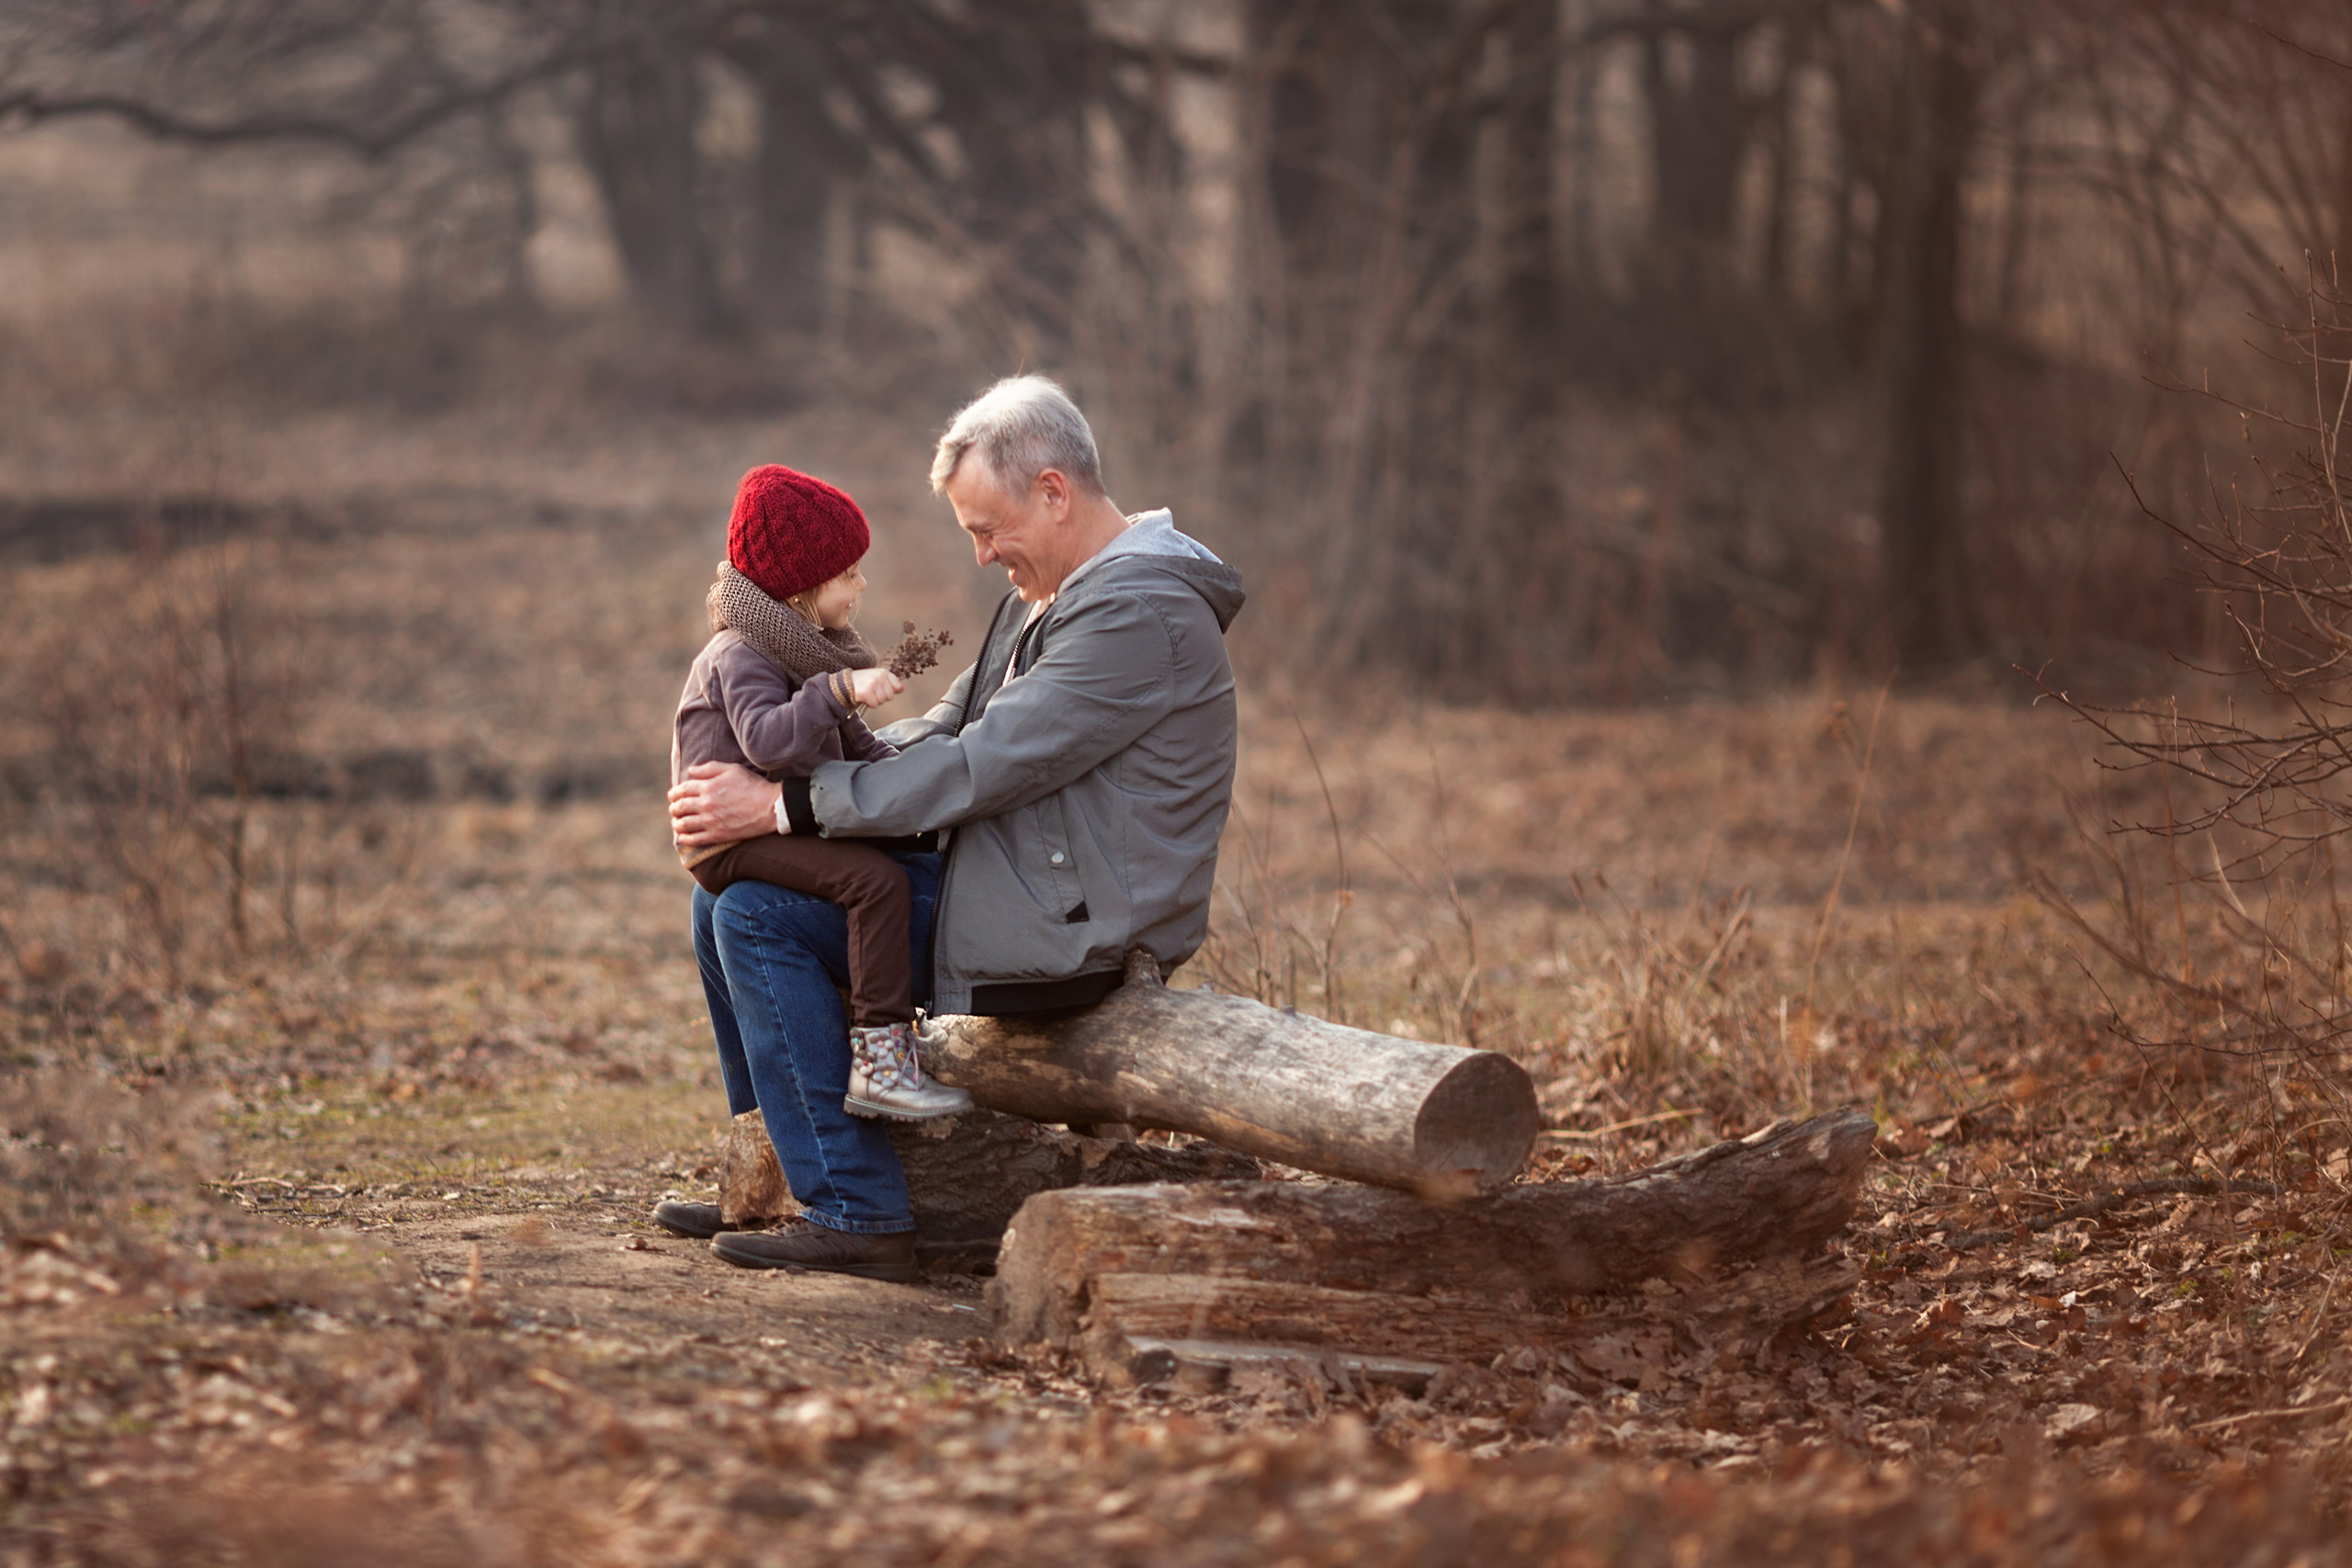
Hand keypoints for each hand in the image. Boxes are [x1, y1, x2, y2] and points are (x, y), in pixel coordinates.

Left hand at [668, 761, 782, 846]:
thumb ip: (710, 768)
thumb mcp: (733, 769)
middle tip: (674, 809)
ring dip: (676, 823)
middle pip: (679, 807)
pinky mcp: (717, 835)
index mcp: (708, 787)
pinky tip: (682, 837)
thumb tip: (691, 770)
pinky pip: (695, 839)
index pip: (682, 790)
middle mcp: (706, 804)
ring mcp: (711, 821)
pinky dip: (685, 839)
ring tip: (677, 823)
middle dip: (673, 808)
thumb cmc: (753, 786)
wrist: (771, 807)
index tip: (673, 795)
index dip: (674, 793)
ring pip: (683, 824)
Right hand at [848, 667, 905, 707]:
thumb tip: (902, 688)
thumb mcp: (876, 678)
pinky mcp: (867, 692)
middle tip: (871, 692)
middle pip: (890, 696)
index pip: (897, 686)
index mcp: (883, 672)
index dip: (889, 691)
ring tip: (867, 694)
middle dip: (881, 697)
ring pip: (882, 700)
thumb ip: (890, 682)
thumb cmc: (862, 682)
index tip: (880, 689)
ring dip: (875, 701)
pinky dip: (869, 704)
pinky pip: (875, 704)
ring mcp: (873, 684)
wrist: (844, 684)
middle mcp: (880, 676)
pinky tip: (864, 698)